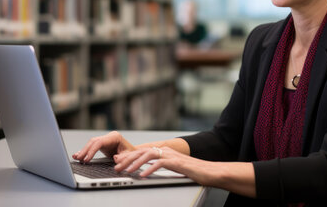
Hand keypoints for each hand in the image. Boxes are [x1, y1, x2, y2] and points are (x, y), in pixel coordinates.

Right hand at [72, 131, 135, 162]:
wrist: (134, 153)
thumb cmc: (132, 154)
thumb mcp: (129, 156)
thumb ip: (123, 157)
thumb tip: (115, 158)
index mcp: (115, 137)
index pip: (99, 142)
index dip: (92, 151)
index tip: (86, 159)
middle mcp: (109, 136)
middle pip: (93, 142)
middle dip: (85, 150)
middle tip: (78, 159)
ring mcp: (105, 139)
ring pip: (91, 143)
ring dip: (83, 151)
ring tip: (76, 158)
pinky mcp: (102, 144)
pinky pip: (92, 146)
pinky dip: (86, 151)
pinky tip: (79, 155)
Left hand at [115, 146, 256, 197]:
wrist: (209, 171)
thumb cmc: (192, 171)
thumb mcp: (173, 167)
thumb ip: (161, 165)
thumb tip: (147, 170)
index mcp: (165, 150)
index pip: (143, 151)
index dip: (130, 156)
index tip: (119, 162)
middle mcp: (167, 150)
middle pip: (143, 151)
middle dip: (128, 159)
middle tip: (117, 166)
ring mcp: (172, 155)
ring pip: (148, 155)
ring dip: (135, 163)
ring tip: (127, 171)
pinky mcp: (176, 162)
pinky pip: (160, 164)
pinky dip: (149, 169)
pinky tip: (143, 175)